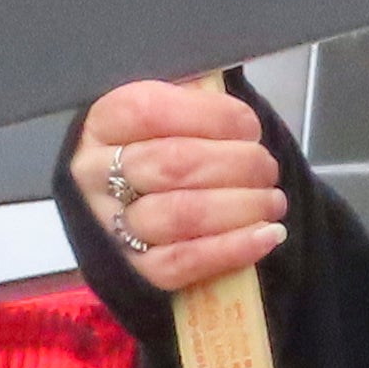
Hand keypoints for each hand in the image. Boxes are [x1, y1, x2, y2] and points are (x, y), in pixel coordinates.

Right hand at [77, 76, 285, 293]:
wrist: (135, 209)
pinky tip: (267, 234)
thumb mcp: (171, 108)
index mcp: (104, 123)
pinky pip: (183, 262)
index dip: (212, 116)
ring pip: (181, 214)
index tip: (250, 126)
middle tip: (267, 168)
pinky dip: (234, 248)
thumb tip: (234, 100)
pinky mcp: (132, 270)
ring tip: (273, 201)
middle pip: (174, 164)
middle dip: (238, 164)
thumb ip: (195, 98)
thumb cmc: (167, 146)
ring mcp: (109, 225)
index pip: (150, 111)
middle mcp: (95, 174)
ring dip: (242, 205)